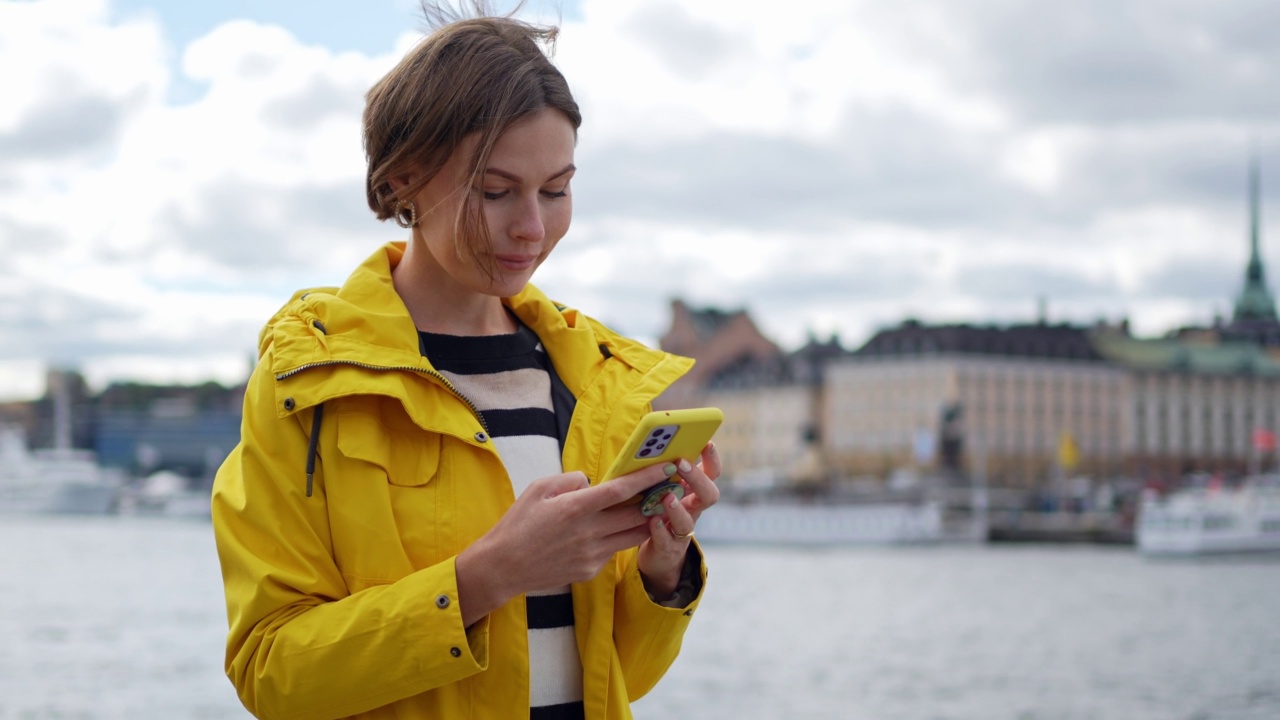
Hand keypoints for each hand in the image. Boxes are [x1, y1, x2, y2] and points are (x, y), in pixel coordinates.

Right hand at [455, 462, 677, 625]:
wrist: (503, 567)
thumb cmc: (518, 523)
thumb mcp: (538, 489)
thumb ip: (570, 480)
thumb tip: (593, 482)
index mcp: (576, 508)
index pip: (621, 490)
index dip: (647, 478)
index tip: (667, 468)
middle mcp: (589, 532)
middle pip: (636, 514)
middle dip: (657, 499)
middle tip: (671, 486)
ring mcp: (592, 554)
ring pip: (632, 535)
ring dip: (647, 521)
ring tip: (658, 506)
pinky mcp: (590, 570)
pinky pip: (613, 551)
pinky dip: (620, 538)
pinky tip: (619, 530)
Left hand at [637, 442, 721, 597]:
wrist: (659, 555)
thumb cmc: (659, 513)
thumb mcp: (665, 490)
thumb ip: (663, 472)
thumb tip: (652, 443)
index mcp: (693, 493)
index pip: (712, 474)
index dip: (712, 459)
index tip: (707, 442)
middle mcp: (692, 511)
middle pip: (709, 495)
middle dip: (698, 478)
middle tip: (681, 464)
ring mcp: (681, 531)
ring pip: (688, 521)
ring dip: (678, 507)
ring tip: (668, 496)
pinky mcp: (667, 548)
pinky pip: (666, 540)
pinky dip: (660, 530)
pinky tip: (652, 520)